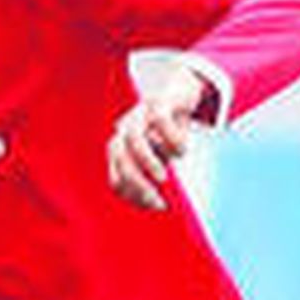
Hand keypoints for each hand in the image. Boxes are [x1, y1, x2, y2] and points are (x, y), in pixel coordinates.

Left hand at [108, 64, 209, 209]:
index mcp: (121, 147)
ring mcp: (140, 114)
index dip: (132, 195)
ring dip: (146, 162)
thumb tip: (163, 203)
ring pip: (134, 138)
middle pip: (120, 158)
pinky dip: (171, 138)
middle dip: (136, 183)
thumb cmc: (169, 133)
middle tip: (157, 200)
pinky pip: (160, 119)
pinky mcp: (159, 102)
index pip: (116, 177)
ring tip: (163, 179)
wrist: (181, 94)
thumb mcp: (162, 157)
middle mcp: (125, 130)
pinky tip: (183, 151)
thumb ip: (158, 175)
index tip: (156, 205)